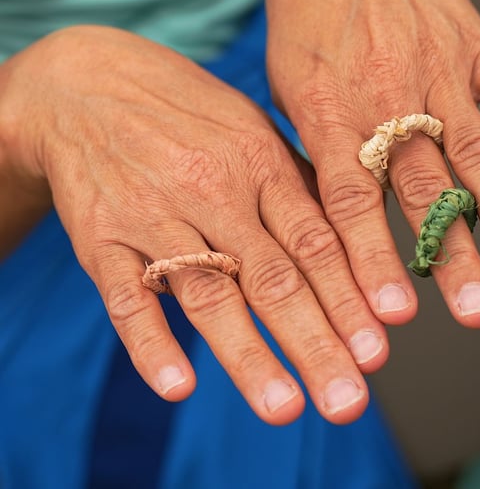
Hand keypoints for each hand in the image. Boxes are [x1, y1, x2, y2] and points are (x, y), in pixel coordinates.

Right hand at [0, 26, 384, 424]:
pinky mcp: (100, 237)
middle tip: (348, 399)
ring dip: (248, 356)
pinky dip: (150, 343)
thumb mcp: (257, 131)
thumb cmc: (192, 115)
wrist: (85, 84)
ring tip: (285, 407)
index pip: (317, 242)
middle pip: (273, 278)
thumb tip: (369, 244)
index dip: (350, 296)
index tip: (382, 347)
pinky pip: (125, 296)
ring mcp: (155, 215)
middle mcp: (213, 190)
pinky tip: (179, 387)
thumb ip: (306, 188)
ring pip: (208, 295)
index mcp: (262, 164)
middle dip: (315, 342)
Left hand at [266, 0, 479, 330]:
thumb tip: (333, 235)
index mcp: (332, 108)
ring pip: (476, 153)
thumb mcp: (287, 84)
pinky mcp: (477, 48)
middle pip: (424, 189)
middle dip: (451, 257)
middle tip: (475, 312)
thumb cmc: (310, 10)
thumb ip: (316, 154)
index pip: (352, 198)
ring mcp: (438, 70)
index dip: (372, 258)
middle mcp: (388, 93)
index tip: (388, 314)